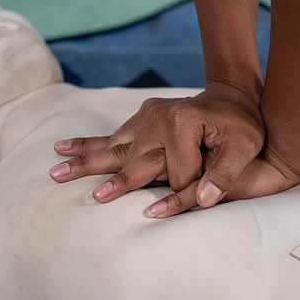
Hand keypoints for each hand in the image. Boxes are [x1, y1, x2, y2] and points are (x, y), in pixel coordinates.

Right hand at [50, 82, 264, 207]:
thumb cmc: (243, 126)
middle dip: (97, 172)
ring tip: (56, 166)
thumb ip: (223, 176)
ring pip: (113, 144)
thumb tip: (203, 200)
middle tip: (63, 182)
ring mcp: (148, 115)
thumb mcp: (243, 149)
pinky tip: (67, 147)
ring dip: (84, 156)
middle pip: (128, 156)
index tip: (201, 190)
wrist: (237, 98)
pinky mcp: (143, 116)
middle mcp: (158, 117)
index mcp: (181, 123)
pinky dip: (91, 143)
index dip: (188, 188)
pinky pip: (115, 134)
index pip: (175, 172)